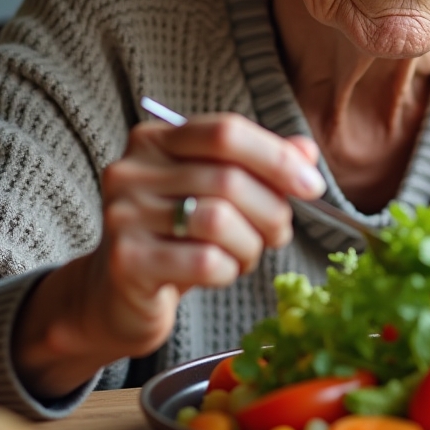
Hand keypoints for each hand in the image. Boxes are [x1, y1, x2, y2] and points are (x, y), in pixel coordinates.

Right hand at [13, 113, 325, 398]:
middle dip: (271, 210)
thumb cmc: (176, 239)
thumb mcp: (216, 195)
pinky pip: (204, 261)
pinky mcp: (125, 261)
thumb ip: (258, 167)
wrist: (116, 298)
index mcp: (155, 140)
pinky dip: (228, 270)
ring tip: (246, 255)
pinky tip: (221, 273)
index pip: (226, 132)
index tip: (312, 186)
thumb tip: (307, 151)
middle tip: (279, 234)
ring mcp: (123, 215)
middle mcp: (131, 170)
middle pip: (228, 178)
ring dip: (250, 244)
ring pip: (219, 220)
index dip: (277, 158)